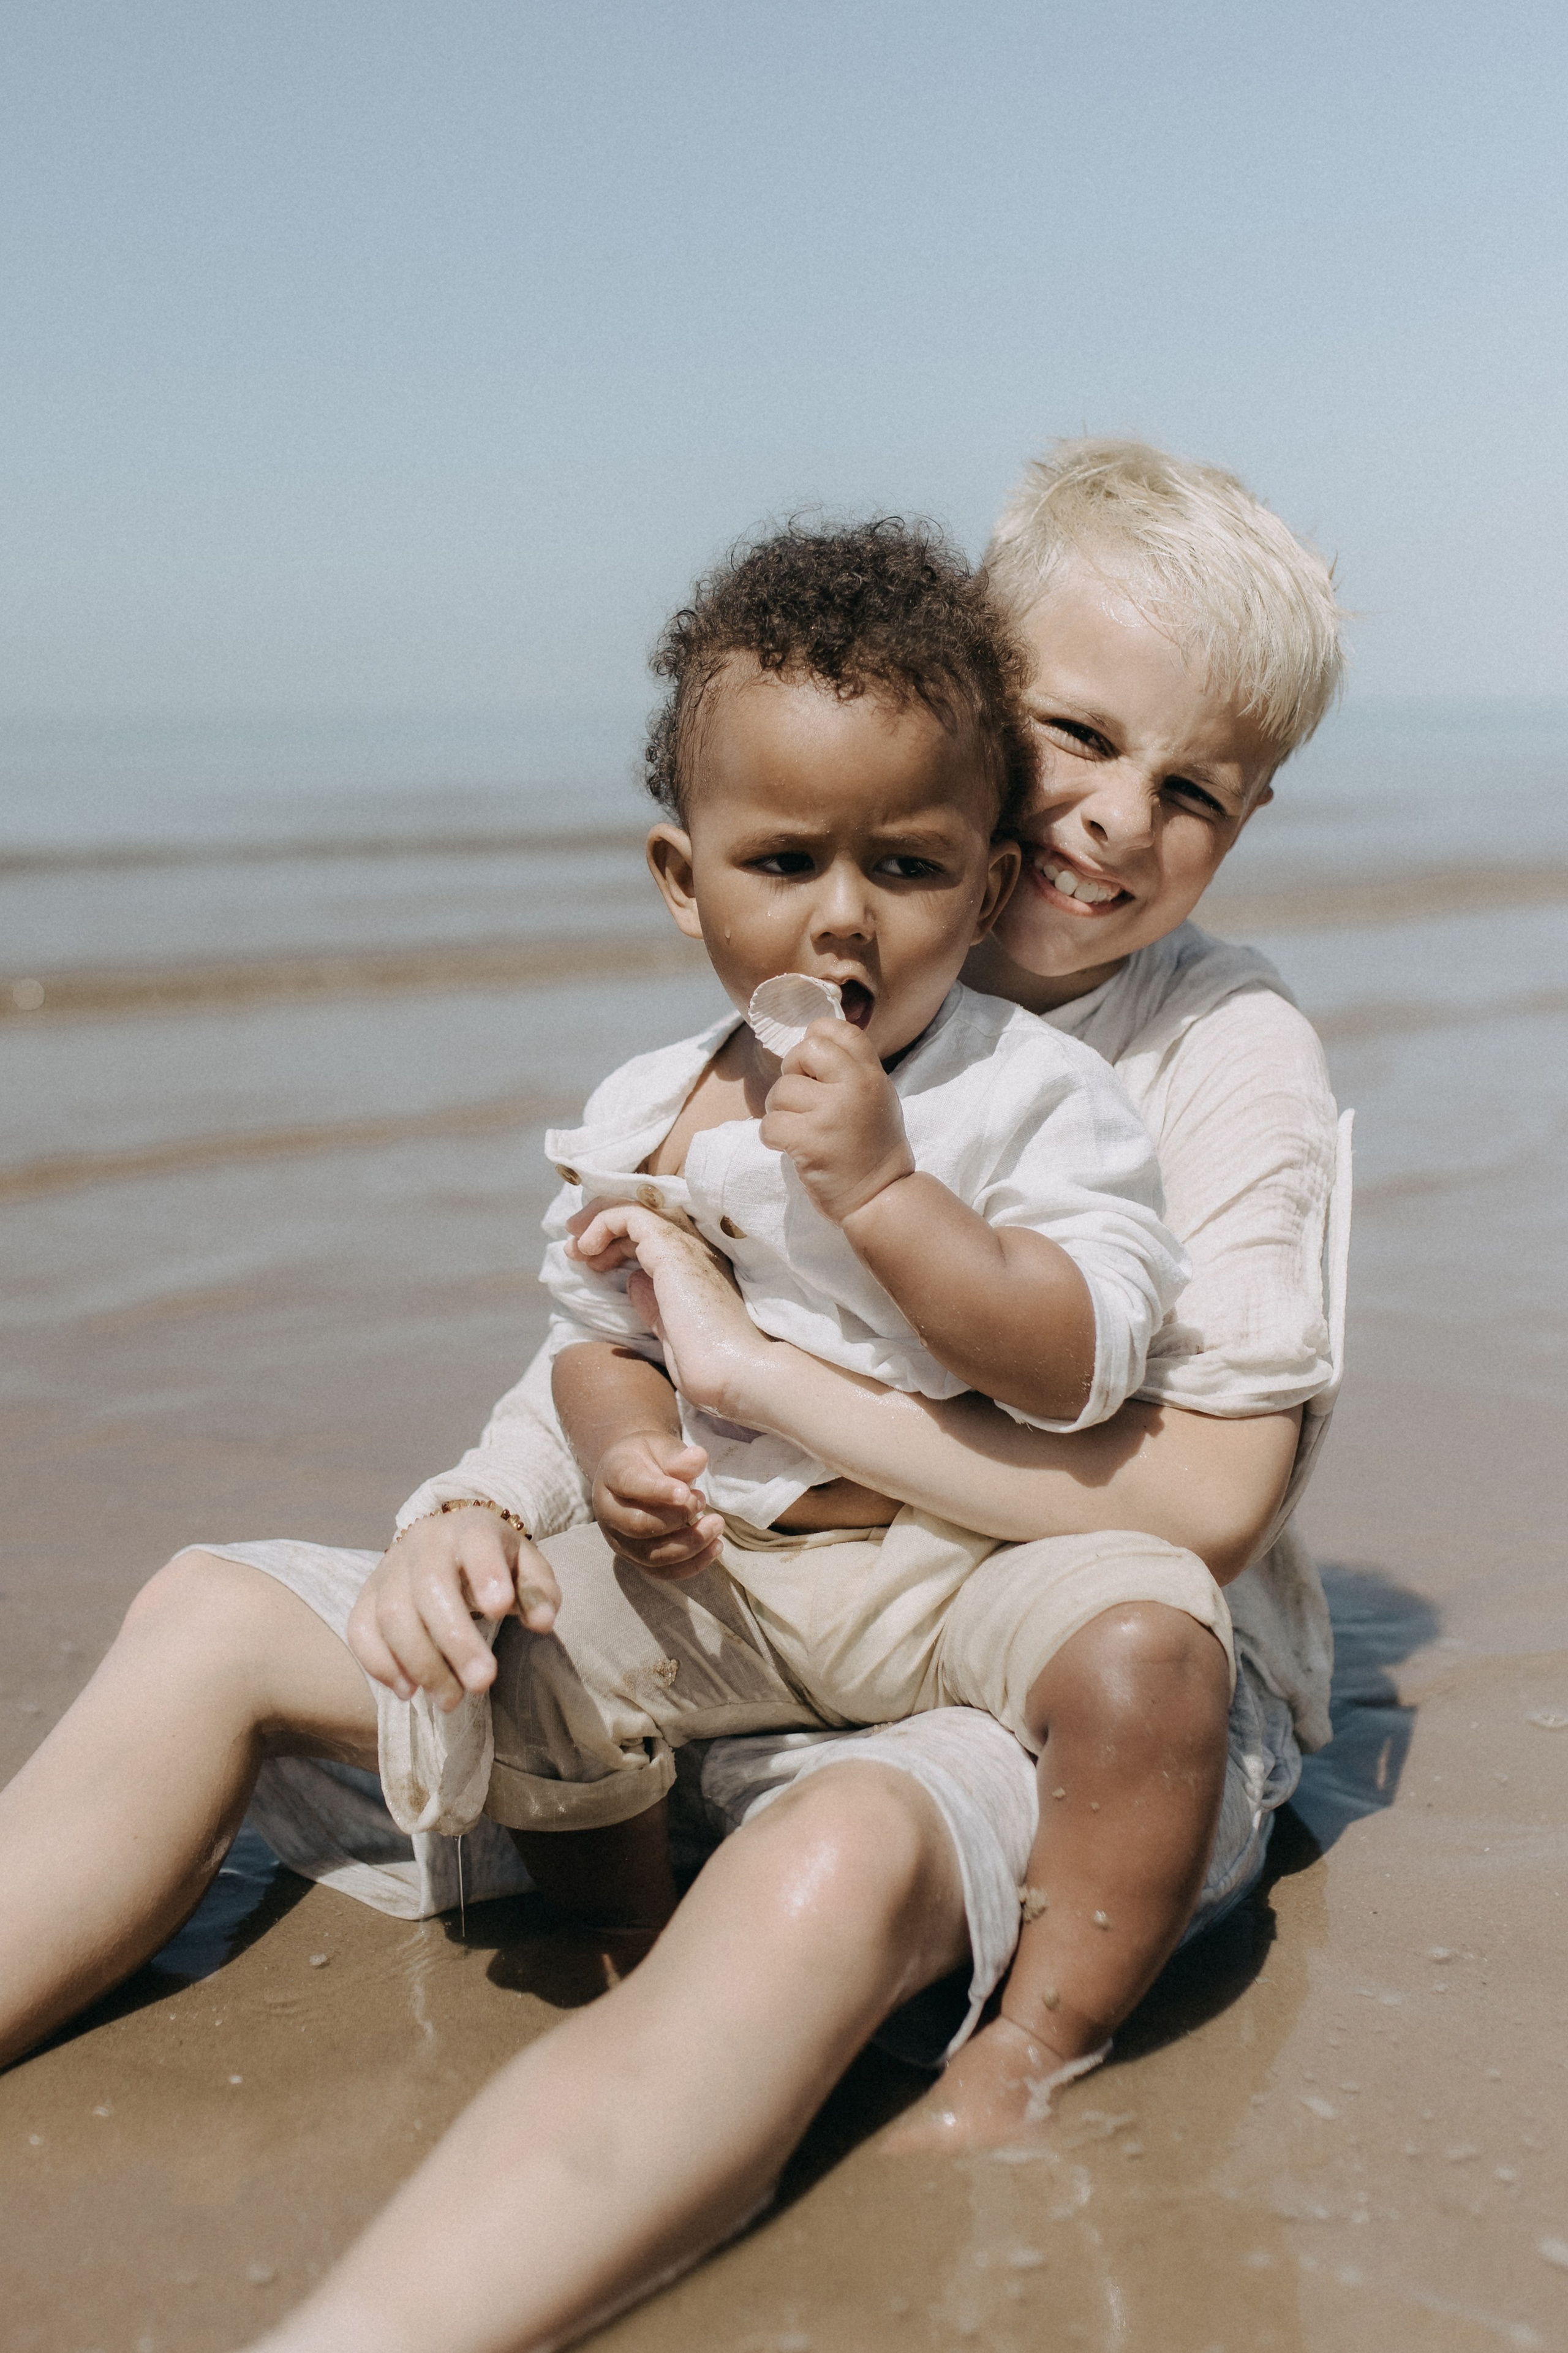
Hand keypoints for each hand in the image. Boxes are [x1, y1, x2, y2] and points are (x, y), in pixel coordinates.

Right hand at [346, 1505, 560, 1713]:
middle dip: (455, 1640)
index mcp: (471, 1529)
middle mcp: (424, 1543)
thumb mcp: (527, 1568)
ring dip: (421, 1664)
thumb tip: (543, 1622)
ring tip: (451, 1700)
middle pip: (430, 1587)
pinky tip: (409, 1691)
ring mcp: (389, 1568)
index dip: (485, 1574)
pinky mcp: (366, 1595)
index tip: (500, 1609)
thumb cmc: (496, 1563)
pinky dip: (381, 1665)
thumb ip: (538, 1592)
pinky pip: (361, 1630)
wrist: (448, 1543)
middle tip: (483, 1683)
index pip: (476, 1544)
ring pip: (392, 1614)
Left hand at [568, 1199, 770, 1415]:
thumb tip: (633, 1279)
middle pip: (642, 1215)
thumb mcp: (671, 1329)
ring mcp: (685, 1246)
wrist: (735, 1373)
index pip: (652, 1234)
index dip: (616, 1241)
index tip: (590, 1261)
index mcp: (697, 1267)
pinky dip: (602, 1222)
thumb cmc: (711, 1365)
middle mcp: (695, 1249)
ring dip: (597, 1222)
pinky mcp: (671, 1250)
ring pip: (634, 1208)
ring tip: (575, 1247)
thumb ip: (653, 1302)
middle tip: (575, 1249)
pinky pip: (629, 1215)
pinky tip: (587, 1247)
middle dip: (602, 1227)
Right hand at [594, 1430, 724, 1578]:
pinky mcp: (636, 1559)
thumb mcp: (661, 1447)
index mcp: (612, 1474)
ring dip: (690, 1545)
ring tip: (716, 1525)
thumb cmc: (650, 1458)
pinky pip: (663, 1572)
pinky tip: (715, 1548)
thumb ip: (678, 1456)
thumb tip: (698, 1459)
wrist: (635, 1473)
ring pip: (651, 1555)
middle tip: (702, 1501)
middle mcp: (609, 1511)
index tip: (687, 1493)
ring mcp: (620, 1539)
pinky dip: (692, 1565)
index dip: (658, 1491)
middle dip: (677, 1518)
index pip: (631, 1485)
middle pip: (638, 1526)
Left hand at [759, 1018, 914, 1224]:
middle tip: (803, 1102)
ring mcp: (832, 1114)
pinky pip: (770, 1125)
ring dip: (781, 1112)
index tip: (814, 1069)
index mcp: (871, 1073)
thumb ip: (849, 1069)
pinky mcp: (810, 1142)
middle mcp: (855, 1086)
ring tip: (801, 1129)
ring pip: (780, 1091)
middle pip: (803, 1052)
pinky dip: (773, 1138)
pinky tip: (792, 1147)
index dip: (815, 1042)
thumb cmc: (871, 1147)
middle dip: (793, 1074)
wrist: (881, 1196)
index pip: (836, 1029)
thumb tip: (807, 1044)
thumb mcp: (875, 1096)